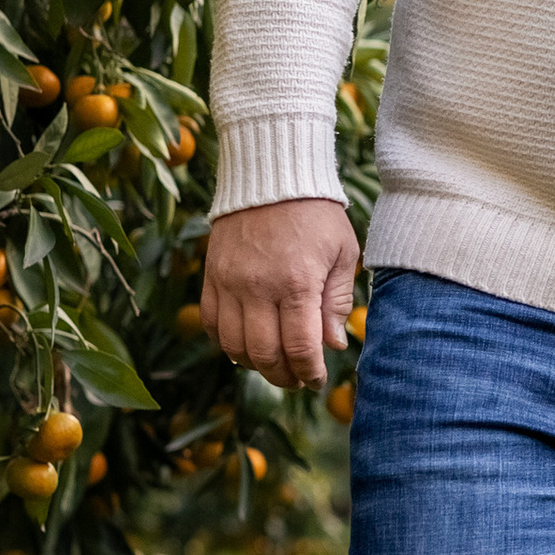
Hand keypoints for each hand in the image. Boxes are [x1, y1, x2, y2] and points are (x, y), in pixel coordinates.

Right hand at [201, 196, 359, 389]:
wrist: (273, 175)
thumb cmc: (317, 214)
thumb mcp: (343, 253)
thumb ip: (337, 301)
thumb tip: (334, 345)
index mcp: (298, 282)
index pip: (300, 348)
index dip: (309, 372)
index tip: (317, 379)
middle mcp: (259, 287)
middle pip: (264, 354)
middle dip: (283, 376)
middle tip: (297, 379)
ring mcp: (230, 282)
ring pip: (233, 346)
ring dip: (254, 364)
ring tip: (273, 364)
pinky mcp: (211, 276)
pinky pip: (211, 324)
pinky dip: (226, 343)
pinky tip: (245, 345)